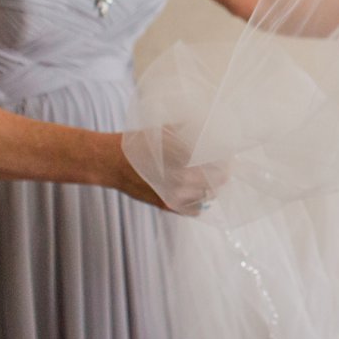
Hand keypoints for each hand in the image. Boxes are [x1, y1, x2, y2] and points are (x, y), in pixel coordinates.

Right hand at [112, 126, 228, 216]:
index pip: (218, 162)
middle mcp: (180, 178)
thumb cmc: (139, 142)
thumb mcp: (166, 130)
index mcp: (182, 157)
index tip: (228, 153)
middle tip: (224, 164)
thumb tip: (211, 128)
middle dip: (222, 171)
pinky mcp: (166, 205)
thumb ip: (189, 131)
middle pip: (217, 180)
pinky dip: (200, 202)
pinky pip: (194, 210)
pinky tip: (198, 191)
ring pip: (208, 195)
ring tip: (211, 176)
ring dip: (212, 186)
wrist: (110, 161)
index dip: (226, 157)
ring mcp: (173, 195)